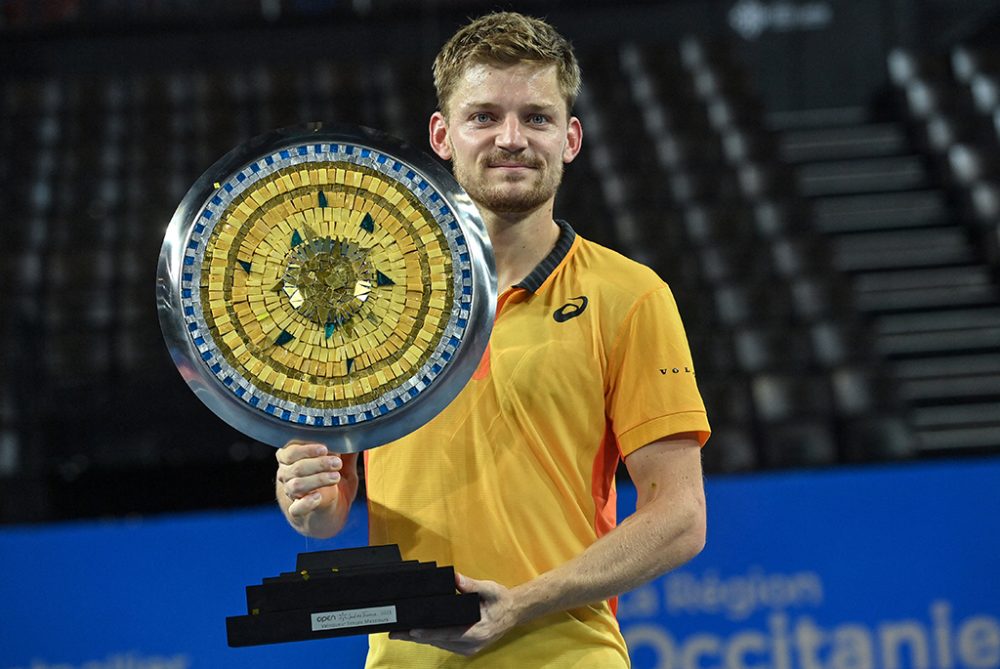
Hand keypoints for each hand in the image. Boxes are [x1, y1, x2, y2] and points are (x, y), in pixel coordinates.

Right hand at [275, 441, 356, 526]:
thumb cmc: (331, 483)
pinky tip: (318, 497)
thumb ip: (346, 454)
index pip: (291, 450)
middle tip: (337, 463)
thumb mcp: (343, 467)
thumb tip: (357, 437)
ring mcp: (291, 494)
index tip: (325, 448)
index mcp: (292, 458)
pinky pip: (296, 508)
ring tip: (335, 477)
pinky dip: (306, 502)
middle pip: (296, 467)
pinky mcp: (297, 512)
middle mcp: (287, 475)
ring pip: (296, 485)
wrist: (325, 514)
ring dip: (317, 479)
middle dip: (318, 463)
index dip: (307, 449)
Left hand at [388, 572, 518, 656]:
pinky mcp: (467, 648)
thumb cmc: (501, 600)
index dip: (428, 633)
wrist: (514, 611)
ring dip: (422, 639)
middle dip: (416, 637)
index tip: (412, 630)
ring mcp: (469, 649)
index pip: (448, 634)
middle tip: (396, 633)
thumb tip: (455, 578)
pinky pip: (445, 644)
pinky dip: (432, 639)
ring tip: (402, 633)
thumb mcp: (489, 589)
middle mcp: (472, 644)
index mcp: (477, 631)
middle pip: (439, 642)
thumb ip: (471, 585)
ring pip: (440, 645)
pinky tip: (419, 633)